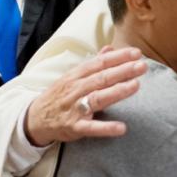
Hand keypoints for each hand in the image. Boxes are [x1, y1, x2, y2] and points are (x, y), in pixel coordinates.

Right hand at [24, 47, 146, 145]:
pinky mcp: (75, 127)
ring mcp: (75, 108)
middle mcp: (76, 89)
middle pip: (102, 78)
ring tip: (135, 86)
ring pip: (98, 98)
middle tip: (142, 66)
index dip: (118, 57)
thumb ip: (94, 63)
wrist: (34, 119)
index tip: (136, 53)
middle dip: (123, 71)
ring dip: (117, 92)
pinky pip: (92, 127)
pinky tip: (121, 128)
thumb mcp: (73, 76)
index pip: (100, 63)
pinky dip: (106, 127)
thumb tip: (110, 48)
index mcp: (77, 75)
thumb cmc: (60, 95)